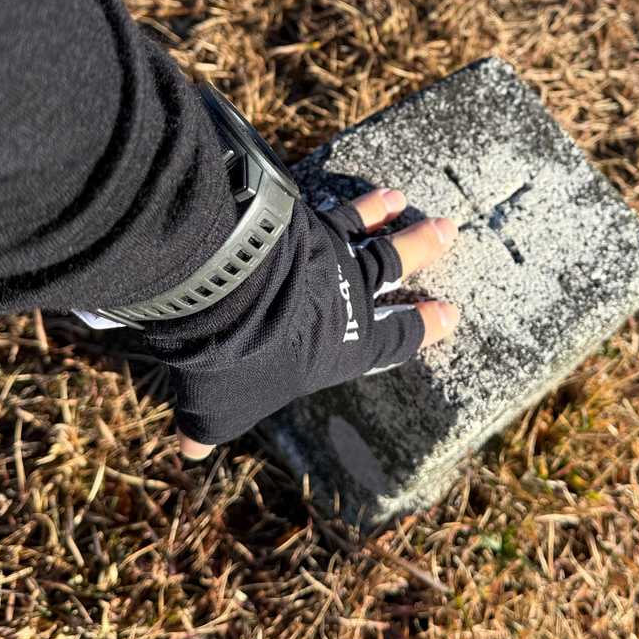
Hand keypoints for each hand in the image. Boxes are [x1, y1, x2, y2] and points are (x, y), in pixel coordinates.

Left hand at [177, 187, 458, 458]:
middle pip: (395, 265)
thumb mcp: (219, 407)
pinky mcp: (298, 218)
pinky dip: (337, 197)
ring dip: (382, 211)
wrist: (224, 288)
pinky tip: (335, 186)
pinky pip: (323, 207)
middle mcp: (346, 293)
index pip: (396, 337)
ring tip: (399, 198)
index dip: (424, 326)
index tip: (450, 313)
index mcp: (346, 344)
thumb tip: (188, 451)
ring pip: (364, 226)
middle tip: (449, 229)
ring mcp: (324, 250)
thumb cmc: (236, 359)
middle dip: (423, 247)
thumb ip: (207, 427)